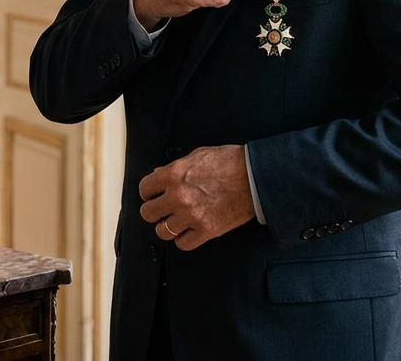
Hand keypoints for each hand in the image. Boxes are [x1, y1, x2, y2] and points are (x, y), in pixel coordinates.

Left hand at [138, 145, 254, 250]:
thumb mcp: (198, 155)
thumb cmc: (230, 162)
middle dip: (154, 211)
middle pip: (148, 213)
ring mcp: (192, 216)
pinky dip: (183, 239)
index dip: (148, 192)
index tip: (153, 195)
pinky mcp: (207, 230)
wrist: (256, 177)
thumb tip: (159, 174)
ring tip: (176, 221)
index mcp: (174, 175)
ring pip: (162, 232)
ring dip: (167, 227)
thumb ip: (175, 167)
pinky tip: (188, 231)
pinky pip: (183, 244)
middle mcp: (178, 197)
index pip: (144, 189)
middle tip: (162, 210)